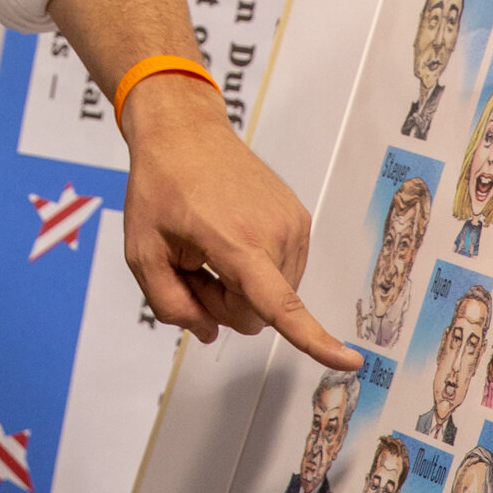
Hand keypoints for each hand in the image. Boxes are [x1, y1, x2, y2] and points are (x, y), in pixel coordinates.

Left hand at [120, 75, 360, 372]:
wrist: (183, 129)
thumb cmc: (159, 184)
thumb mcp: (142, 252)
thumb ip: (170, 305)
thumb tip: (209, 333)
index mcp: (236, 240)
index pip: (279, 302)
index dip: (313, 338)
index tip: (350, 362)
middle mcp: (275, 231)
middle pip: (257, 314)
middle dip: (222, 303)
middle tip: (191, 263)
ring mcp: (292, 222)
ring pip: (273, 296)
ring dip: (238, 286)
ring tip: (209, 245)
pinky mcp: (299, 218)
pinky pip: (281, 272)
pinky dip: (255, 268)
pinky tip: (229, 237)